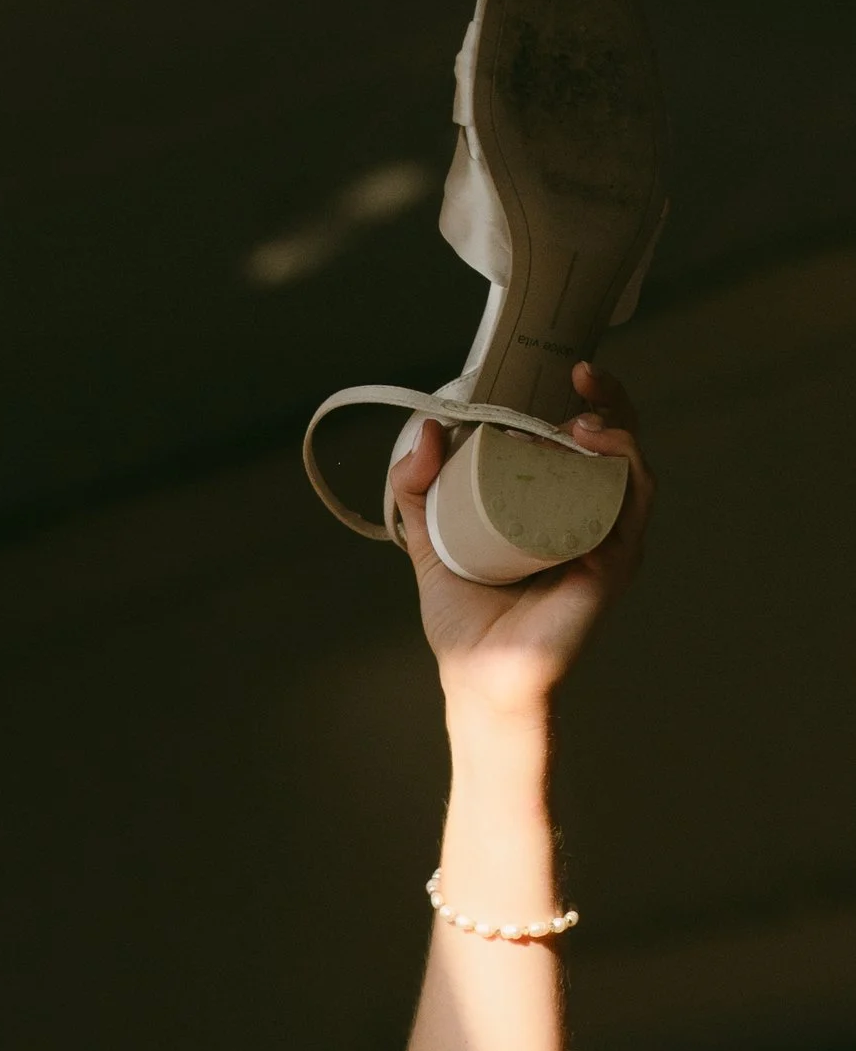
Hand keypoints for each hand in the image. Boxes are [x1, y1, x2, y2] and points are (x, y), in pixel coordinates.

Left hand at [395, 362, 653, 717]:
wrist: (479, 678)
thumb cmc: (465, 621)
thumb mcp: (431, 540)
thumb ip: (418, 490)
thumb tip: (424, 430)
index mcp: (558, 509)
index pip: (584, 444)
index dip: (584, 401)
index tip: (560, 372)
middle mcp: (591, 521)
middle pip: (618, 446)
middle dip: (610, 399)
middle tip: (579, 373)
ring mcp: (608, 542)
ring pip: (632, 467)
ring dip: (616, 428)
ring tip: (580, 414)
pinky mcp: (614, 564)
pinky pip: (633, 503)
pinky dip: (622, 466)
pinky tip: (593, 446)